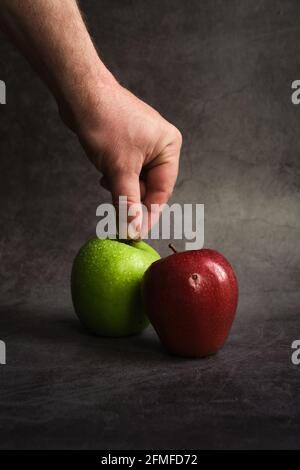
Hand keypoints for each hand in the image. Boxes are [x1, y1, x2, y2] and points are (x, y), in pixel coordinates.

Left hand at [64, 80, 181, 234]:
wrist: (80, 93)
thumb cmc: (105, 123)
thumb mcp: (119, 168)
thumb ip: (129, 202)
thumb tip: (134, 230)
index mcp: (169, 147)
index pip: (162, 191)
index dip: (148, 214)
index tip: (136, 234)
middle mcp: (160, 145)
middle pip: (150, 186)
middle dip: (132, 198)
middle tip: (117, 215)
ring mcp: (144, 143)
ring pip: (136, 179)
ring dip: (121, 187)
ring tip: (107, 180)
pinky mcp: (128, 143)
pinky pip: (126, 169)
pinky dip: (116, 177)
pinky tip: (105, 174)